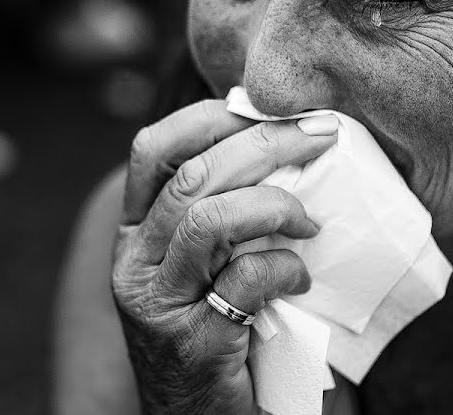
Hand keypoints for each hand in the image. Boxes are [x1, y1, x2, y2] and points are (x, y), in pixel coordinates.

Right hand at [111, 99, 338, 413]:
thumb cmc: (215, 327)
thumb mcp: (200, 264)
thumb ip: (218, 212)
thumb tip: (280, 141)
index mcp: (134, 231)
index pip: (152, 149)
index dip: (210, 118)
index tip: (271, 110)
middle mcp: (132, 261)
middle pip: (191, 176)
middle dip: (264, 144)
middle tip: (320, 137)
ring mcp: (156, 303)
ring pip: (208, 219)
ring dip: (274, 205)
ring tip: (309, 220)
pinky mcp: (192, 342)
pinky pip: (244, 280)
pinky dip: (284, 267)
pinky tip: (301, 276)